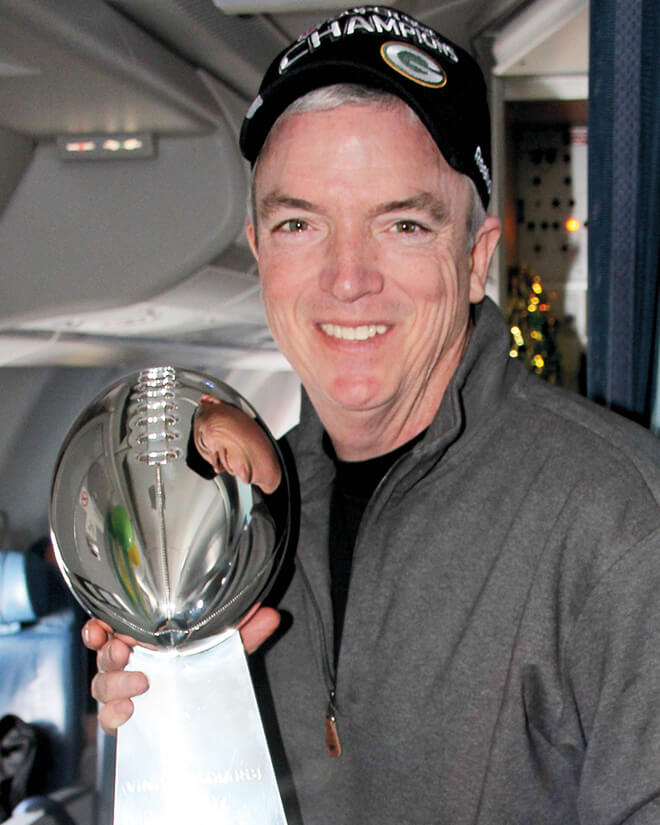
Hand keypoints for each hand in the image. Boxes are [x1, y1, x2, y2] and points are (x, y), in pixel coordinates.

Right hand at [83, 607, 279, 733]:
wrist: (203, 712)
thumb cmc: (203, 665)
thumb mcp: (224, 647)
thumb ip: (244, 632)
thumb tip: (270, 614)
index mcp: (144, 639)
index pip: (111, 627)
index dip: (99, 626)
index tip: (100, 626)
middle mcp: (128, 662)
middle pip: (103, 655)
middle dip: (107, 652)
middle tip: (121, 650)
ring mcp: (124, 691)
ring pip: (101, 686)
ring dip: (113, 682)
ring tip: (138, 681)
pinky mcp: (125, 719)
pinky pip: (109, 718)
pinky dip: (115, 713)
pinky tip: (129, 711)